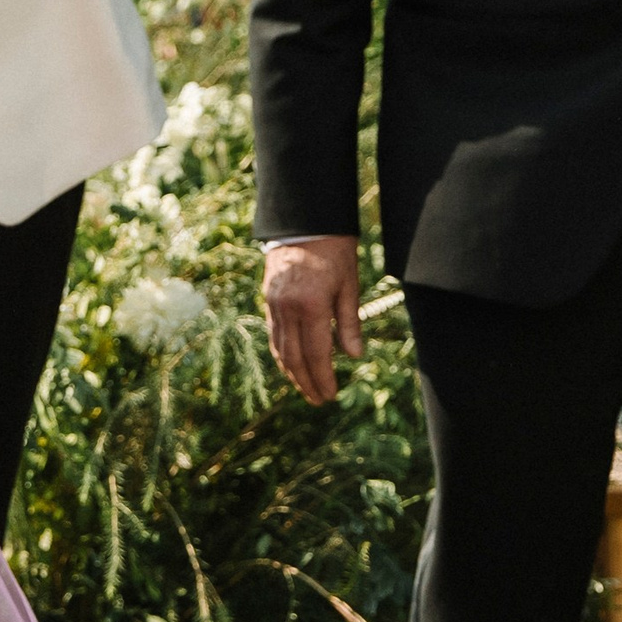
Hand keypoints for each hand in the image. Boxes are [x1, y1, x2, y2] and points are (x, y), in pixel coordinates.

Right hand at [263, 237, 363, 405]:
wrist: (305, 221)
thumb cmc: (335, 251)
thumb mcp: (349, 286)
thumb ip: (349, 322)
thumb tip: (354, 355)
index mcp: (312, 306)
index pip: (317, 353)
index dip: (324, 377)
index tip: (331, 395)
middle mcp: (288, 308)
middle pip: (295, 357)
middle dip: (307, 382)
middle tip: (319, 400)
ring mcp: (274, 304)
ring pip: (280, 348)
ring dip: (293, 372)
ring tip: (306, 389)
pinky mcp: (268, 298)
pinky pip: (274, 333)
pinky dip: (282, 353)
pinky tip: (291, 363)